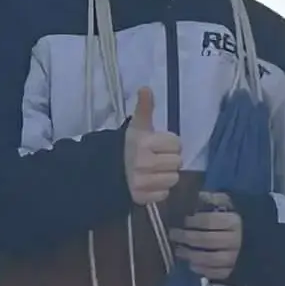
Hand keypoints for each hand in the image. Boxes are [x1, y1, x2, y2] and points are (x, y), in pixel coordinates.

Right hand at [122, 86, 182, 207]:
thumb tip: (145, 87)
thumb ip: (144, 108)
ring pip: (173, 179)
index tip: (157, 144)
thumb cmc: (128, 145)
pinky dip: (159, 190)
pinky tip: (149, 183)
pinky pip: (164, 194)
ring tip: (153, 171)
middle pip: (177, 162)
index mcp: (145, 142)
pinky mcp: (142, 197)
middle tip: (156, 158)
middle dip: (169, 159)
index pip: (176, 144)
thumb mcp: (137, 126)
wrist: (107, 169)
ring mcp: (143, 182)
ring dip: (166, 175)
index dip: (169, 143)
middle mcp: (144, 163)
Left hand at [170, 199, 242, 282]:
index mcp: (234, 221)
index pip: (209, 221)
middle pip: (206, 240)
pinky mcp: (233, 271)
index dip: (193, 221)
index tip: (183, 220)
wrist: (255, 238)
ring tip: (178, 250)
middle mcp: (236, 240)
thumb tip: (197, 196)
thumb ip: (213, 199)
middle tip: (173, 234)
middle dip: (186, 238)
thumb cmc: (235, 217)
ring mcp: (235, 258)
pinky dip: (202, 269)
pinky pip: (215, 273)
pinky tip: (191, 264)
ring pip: (210, 259)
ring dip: (191, 255)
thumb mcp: (228, 204)